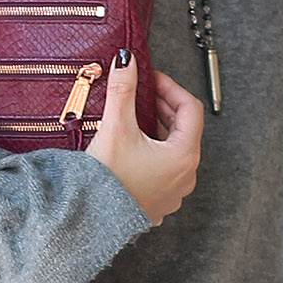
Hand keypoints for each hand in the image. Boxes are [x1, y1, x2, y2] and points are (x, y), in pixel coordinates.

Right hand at [87, 55, 201, 225]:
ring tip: (136, 120)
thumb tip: (126, 61)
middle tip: (144, 95)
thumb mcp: (117, 127)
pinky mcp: (160, 202)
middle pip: (185, 130)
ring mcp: (174, 192)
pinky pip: (164, 170)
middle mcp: (185, 176)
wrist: (91, 220)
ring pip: (174, 151)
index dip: (171, 88)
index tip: (152, 79)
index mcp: (184, 155)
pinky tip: (133, 147)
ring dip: (159, 131)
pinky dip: (153, 153)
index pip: (191, 109)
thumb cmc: (109, 180)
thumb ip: (124, 89)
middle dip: (165, 108)